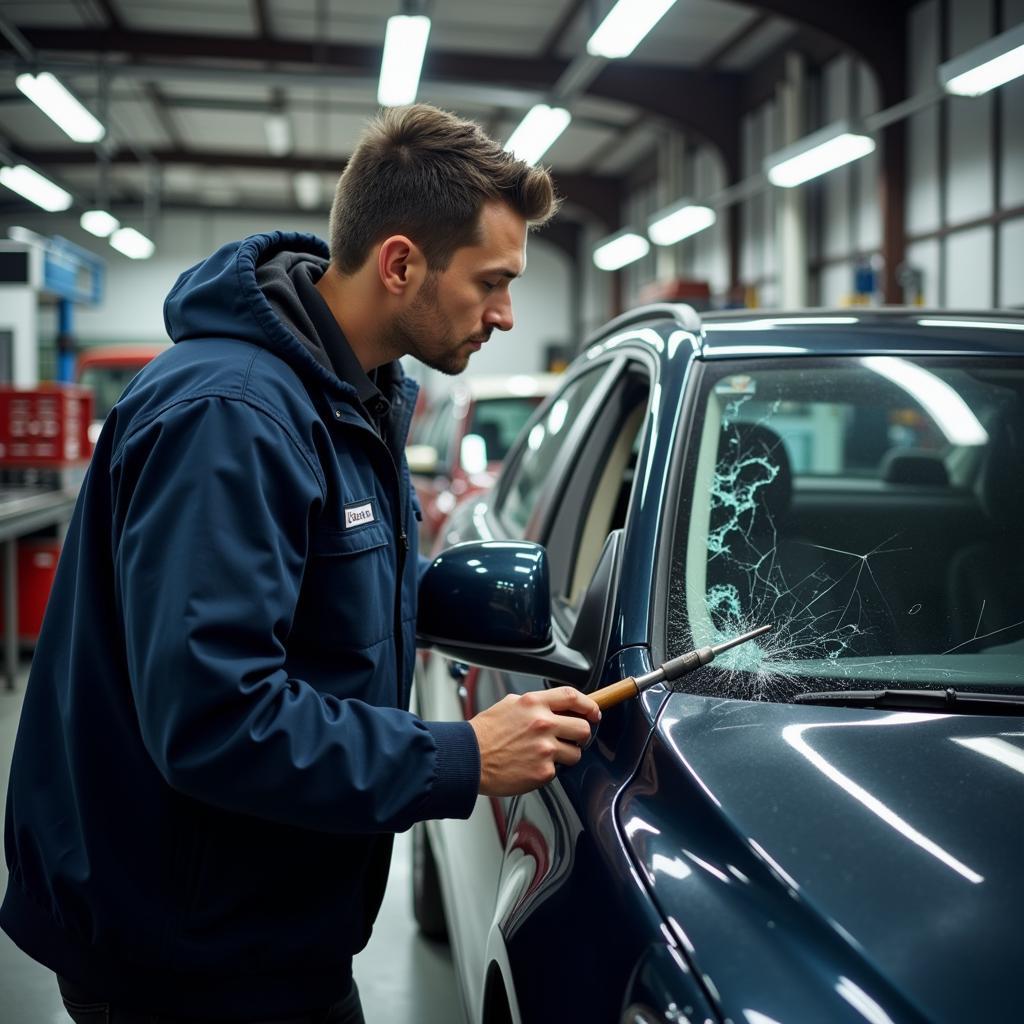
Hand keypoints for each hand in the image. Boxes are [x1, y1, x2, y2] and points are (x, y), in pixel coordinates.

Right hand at [469, 687, 600, 796]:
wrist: (468, 759)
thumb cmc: (484, 734)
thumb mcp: (509, 704)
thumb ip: (534, 704)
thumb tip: (554, 706)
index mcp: (534, 704)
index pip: (573, 697)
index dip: (589, 705)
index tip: (594, 712)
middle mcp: (543, 724)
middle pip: (584, 728)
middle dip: (581, 735)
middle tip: (572, 738)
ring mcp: (545, 749)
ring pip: (576, 753)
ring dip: (566, 755)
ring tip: (546, 755)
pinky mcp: (543, 771)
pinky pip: (558, 771)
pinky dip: (548, 770)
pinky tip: (532, 765)